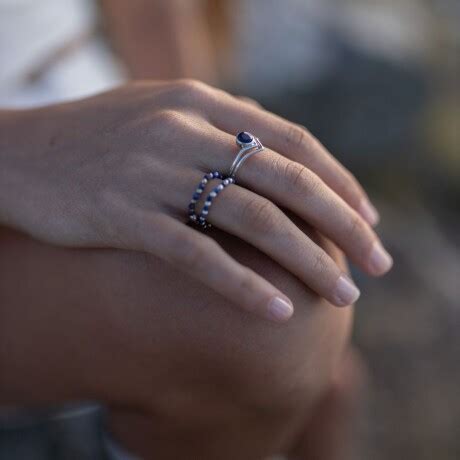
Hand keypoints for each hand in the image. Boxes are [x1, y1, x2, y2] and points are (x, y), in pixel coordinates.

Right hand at [0, 80, 391, 320]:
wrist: (22, 153)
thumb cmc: (99, 137)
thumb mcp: (163, 114)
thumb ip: (218, 127)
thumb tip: (275, 149)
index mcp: (202, 103)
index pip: (293, 142)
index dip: (339, 181)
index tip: (369, 219)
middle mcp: (186, 133)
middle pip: (288, 181)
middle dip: (342, 224)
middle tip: (377, 264)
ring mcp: (156, 174)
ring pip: (254, 220)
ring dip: (307, 260)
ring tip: (342, 293)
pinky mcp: (126, 217)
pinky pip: (199, 256)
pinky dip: (243, 285)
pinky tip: (279, 311)